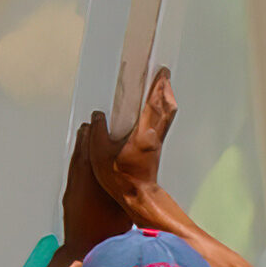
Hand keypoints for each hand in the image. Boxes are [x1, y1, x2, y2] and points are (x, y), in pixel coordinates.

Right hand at [63, 75, 175, 246]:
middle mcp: (155, 134)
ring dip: (166, 98)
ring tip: (160, 86)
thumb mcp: (100, 154)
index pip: (153, 102)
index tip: (160, 70)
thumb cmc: (120, 178)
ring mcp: (158, 140)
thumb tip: (98, 116)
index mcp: (143, 133)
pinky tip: (154, 108)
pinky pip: (164, 122)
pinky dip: (162, 110)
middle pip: (167, 105)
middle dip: (165, 88)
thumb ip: (97, 132)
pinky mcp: (157, 146)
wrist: (137, 196)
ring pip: (168, 114)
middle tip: (163, 73)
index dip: (158, 85)